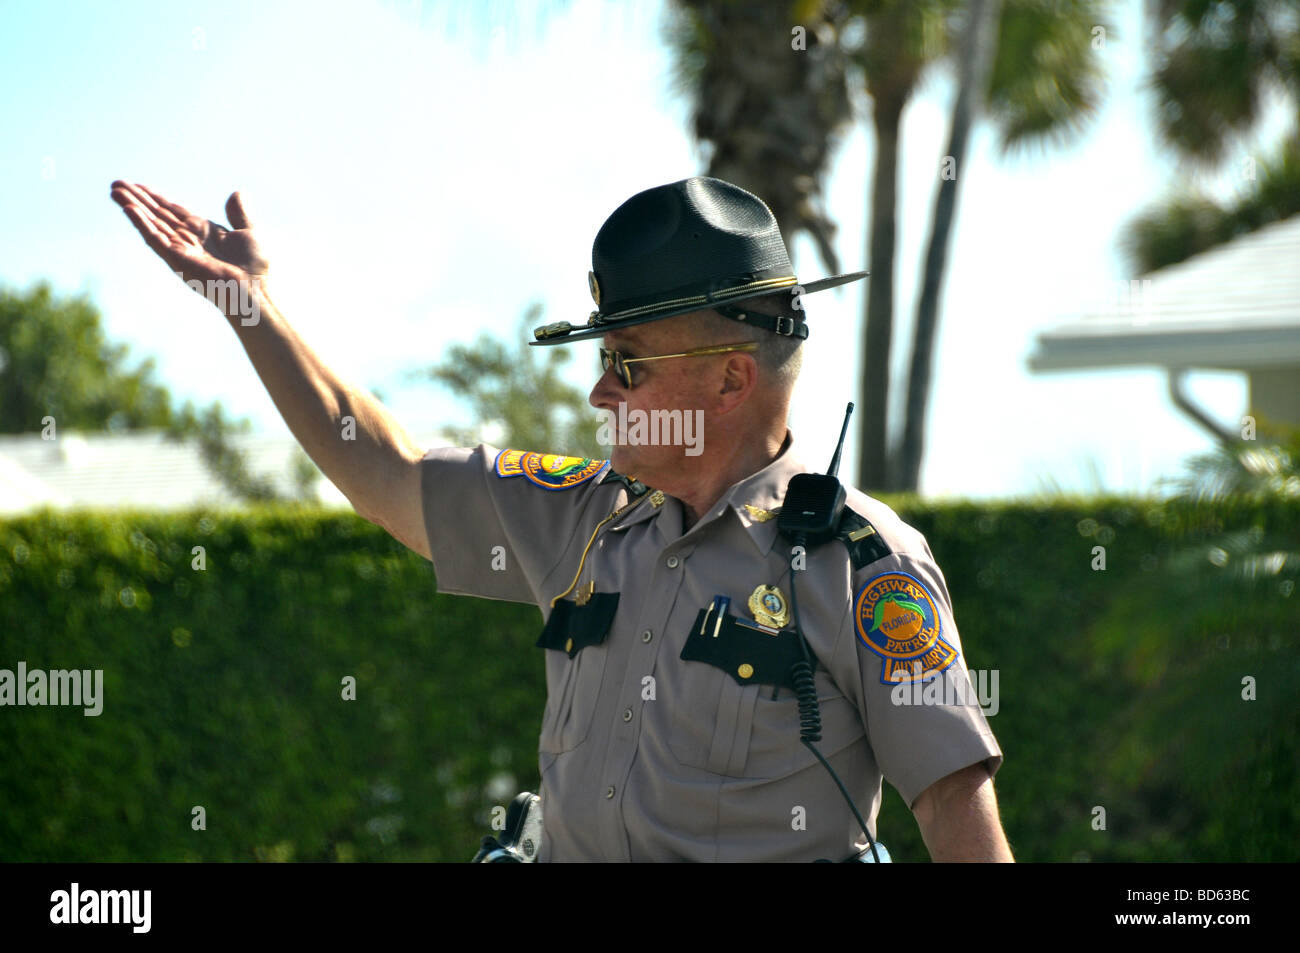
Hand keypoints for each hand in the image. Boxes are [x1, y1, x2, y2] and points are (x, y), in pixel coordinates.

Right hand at [109, 181, 270, 305]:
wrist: (254, 289)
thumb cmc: (255, 267)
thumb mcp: (249, 232)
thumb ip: (239, 213)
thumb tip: (237, 192)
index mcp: (202, 231)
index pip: (173, 210)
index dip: (155, 198)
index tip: (138, 186)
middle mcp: (187, 239)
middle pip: (157, 214)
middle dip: (137, 199)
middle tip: (116, 184)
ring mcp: (180, 249)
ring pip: (151, 223)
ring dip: (133, 206)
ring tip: (114, 190)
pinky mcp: (176, 259)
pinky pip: (155, 238)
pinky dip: (141, 223)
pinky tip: (128, 209)